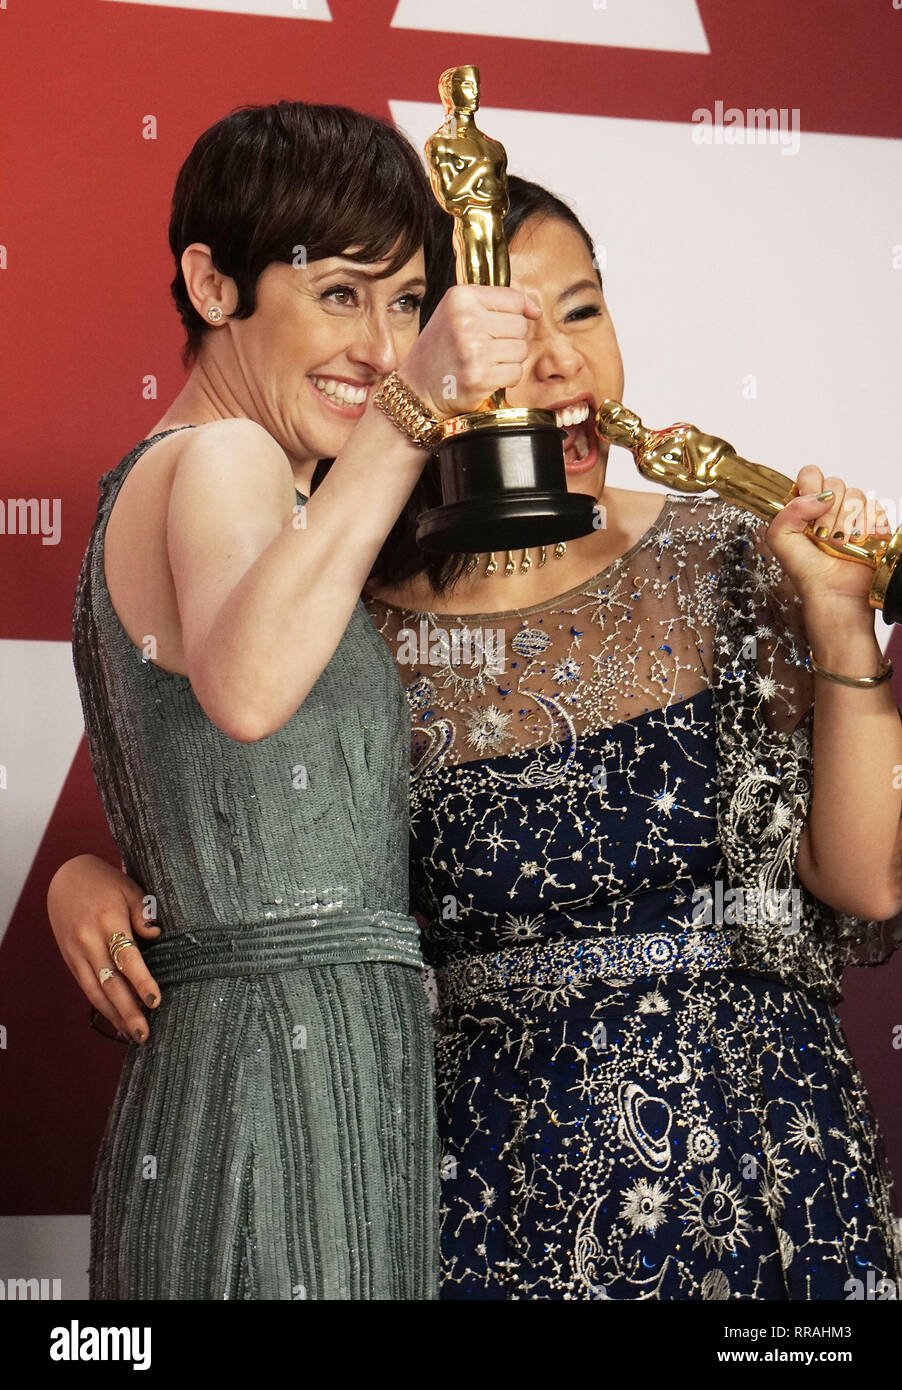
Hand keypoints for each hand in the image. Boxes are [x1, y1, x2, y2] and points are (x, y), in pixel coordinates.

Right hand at [47, 855, 161, 1042]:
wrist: (66, 878)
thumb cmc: (105, 883)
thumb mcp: (129, 888)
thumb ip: (143, 913)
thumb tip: (156, 935)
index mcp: (108, 920)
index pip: (127, 956)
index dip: (141, 980)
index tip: (155, 1000)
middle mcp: (89, 940)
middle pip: (110, 981)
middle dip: (127, 1010)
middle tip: (144, 1033)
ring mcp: (76, 952)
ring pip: (95, 990)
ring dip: (114, 1015)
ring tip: (133, 1035)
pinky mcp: (70, 960)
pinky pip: (86, 987)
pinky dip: (101, 1006)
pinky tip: (116, 1020)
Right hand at [398, 282, 541, 419]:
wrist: (417, 389)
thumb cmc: (440, 350)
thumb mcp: (456, 313)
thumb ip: (492, 302)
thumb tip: (534, 309)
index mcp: (460, 298)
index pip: (514, 298)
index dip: (520, 312)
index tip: (514, 322)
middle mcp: (466, 321)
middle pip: (520, 325)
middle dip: (511, 339)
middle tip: (489, 348)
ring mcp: (473, 350)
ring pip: (521, 350)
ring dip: (510, 360)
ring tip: (487, 362)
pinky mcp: (480, 377)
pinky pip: (515, 373)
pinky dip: (507, 378)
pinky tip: (488, 377)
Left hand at [763, 466, 891, 626]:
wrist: (834, 593)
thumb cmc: (807, 571)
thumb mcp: (780, 539)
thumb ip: (789, 510)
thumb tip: (819, 496)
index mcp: (806, 507)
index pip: (811, 474)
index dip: (811, 485)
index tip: (810, 507)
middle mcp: (830, 508)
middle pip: (836, 483)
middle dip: (828, 512)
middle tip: (822, 535)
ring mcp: (854, 515)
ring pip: (856, 495)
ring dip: (846, 522)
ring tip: (839, 545)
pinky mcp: (875, 524)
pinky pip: (876, 508)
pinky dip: (866, 526)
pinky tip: (857, 543)